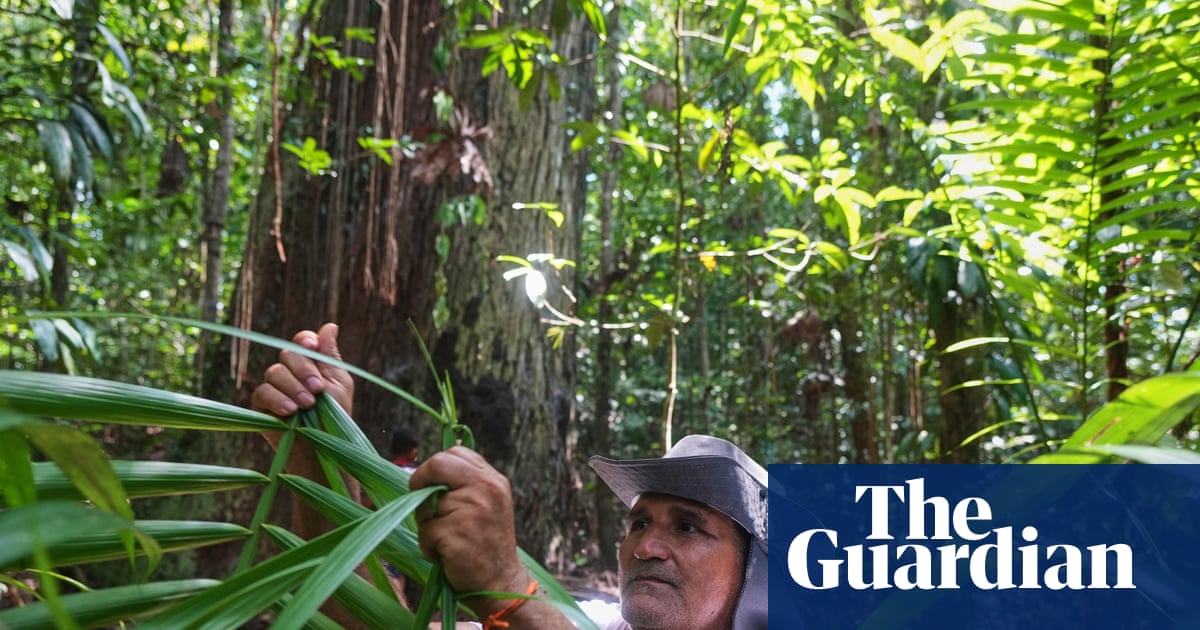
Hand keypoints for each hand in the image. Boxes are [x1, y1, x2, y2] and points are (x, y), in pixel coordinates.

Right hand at [251, 323, 353, 416]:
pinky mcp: (261, 405)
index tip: (313, 347)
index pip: (301, 341)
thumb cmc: (335, 417)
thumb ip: (330, 356)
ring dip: (293, 387)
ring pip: (275, 372)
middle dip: (304, 370)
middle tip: (318, 389)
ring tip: (307, 404)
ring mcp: (274, 387)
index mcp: (310, 364)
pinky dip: (277, 399)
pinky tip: (290, 410)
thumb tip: (330, 326)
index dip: (305, 341)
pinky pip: (263, 392)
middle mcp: (290, 372)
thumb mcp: (339, 384)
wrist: (323, 447)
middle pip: (288, 354)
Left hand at [409, 447, 528, 614]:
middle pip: (437, 464)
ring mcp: (472, 509)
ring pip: (426, 504)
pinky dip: (429, 547)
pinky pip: (425, 531)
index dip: (436, 468)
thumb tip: (430, 469)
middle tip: (427, 507)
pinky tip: (448, 555)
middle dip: (420, 482)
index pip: (456, 452)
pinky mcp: (457, 533)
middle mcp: (486, 488)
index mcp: (492, 479)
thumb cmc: (485, 545)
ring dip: (428, 525)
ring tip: (448, 540)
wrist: (500, 584)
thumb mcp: (486, 505)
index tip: (434, 487)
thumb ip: (465, 484)